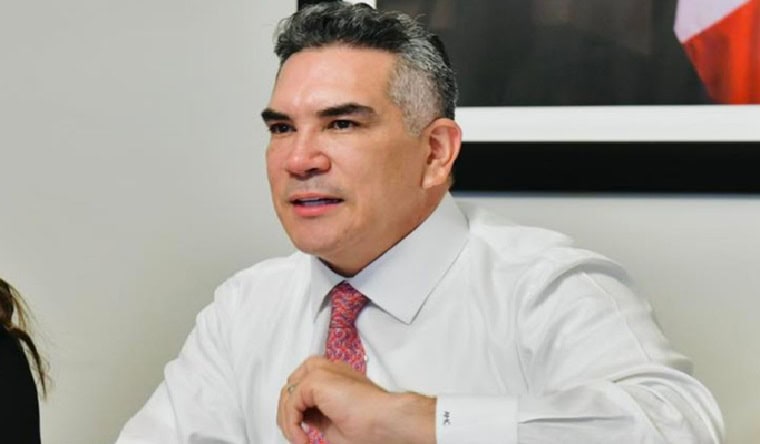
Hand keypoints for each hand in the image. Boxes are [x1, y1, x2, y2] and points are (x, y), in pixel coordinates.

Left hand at [277, 356, 434, 443]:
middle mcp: (327, 369)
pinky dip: (292, 424)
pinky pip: (291, 402)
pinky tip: (303, 438)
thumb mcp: (333, 422)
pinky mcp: (316, 379)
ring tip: (300, 441)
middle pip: (291, 387)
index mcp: (334, 375)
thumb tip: (300, 419)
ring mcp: (321, 371)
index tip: (300, 433)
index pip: (302, 387)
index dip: (295, 411)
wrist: (386, 421)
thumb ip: (316, 414)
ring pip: (288, 394)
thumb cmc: (372, 425)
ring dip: (288, 422)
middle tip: (295, 436)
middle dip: (287, 415)